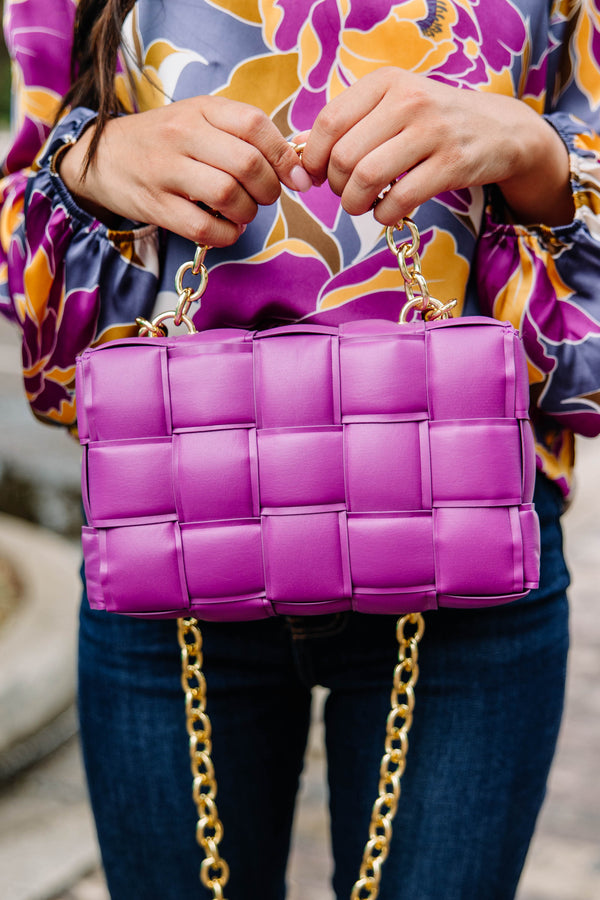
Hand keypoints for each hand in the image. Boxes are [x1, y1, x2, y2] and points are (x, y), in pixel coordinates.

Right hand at [59, 96, 311, 245]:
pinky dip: (226, 234)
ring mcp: (166, 171)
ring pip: (228, 196)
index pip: (255, 125)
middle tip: (264, 196)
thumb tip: (296, 168)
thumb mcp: (200, 120)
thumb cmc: (165, 141)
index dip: (284, 156)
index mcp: (200, 109)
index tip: (296, 178)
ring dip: (248, 212)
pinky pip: (204, 228)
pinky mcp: (156, 206)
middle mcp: (183, 134)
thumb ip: (243, 136)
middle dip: (269, 189)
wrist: (103, 157)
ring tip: (243, 212)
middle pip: (247, 164)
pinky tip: (225, 227)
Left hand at [300, 68, 573, 226]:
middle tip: (346, 193)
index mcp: (386, 83)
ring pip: (367, 178)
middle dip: (336, 186)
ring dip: (355, 203)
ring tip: (362, 205)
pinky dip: (384, 215)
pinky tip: (388, 211)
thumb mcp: (393, 107)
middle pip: (344, 156)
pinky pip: (400, 200)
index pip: (329, 122)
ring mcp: (433, 132)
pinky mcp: (452, 164)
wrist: (499, 130)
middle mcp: (409, 101)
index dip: (313, 158)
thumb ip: (351, 123)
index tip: (316, 176)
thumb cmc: (432, 124)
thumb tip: (299, 151)